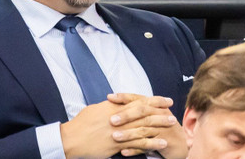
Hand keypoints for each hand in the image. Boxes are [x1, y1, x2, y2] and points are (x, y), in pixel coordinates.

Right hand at [60, 94, 179, 158]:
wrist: (72, 139)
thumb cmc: (80, 125)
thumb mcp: (94, 110)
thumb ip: (108, 108)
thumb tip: (116, 105)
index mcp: (112, 107)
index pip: (137, 100)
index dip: (153, 100)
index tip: (164, 100)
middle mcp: (118, 117)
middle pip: (143, 112)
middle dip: (160, 111)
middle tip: (172, 112)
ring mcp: (119, 130)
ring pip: (144, 126)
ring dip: (160, 126)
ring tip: (171, 126)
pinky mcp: (118, 144)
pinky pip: (139, 143)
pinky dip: (153, 143)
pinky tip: (163, 143)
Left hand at [108, 94, 188, 158]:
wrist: (179, 144)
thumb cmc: (158, 127)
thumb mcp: (149, 116)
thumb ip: (134, 108)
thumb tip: (110, 100)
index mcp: (155, 106)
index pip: (138, 98)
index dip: (124, 97)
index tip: (109, 97)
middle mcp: (161, 115)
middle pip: (142, 112)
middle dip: (125, 115)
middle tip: (111, 120)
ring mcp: (164, 129)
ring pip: (144, 130)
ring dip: (128, 134)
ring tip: (115, 136)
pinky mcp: (166, 142)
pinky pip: (148, 146)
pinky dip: (135, 149)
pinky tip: (123, 151)